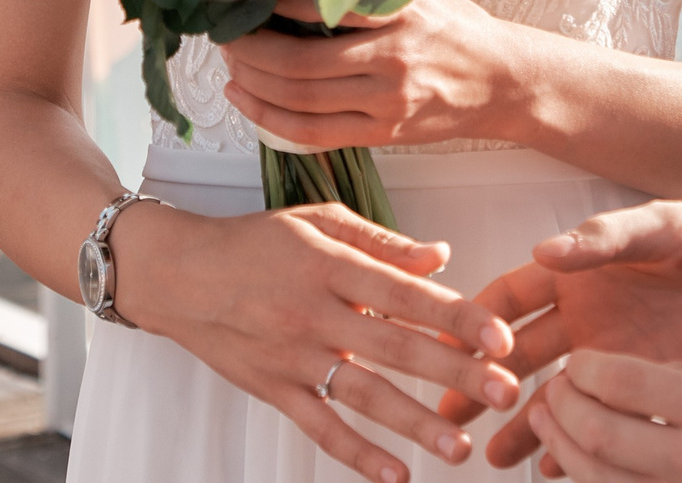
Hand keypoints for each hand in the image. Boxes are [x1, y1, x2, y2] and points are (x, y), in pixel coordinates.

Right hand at [108, 198, 522, 482]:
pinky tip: (395, 475)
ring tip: (460, 449)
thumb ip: (382, 242)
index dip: (455, 315)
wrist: (177, 274)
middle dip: (454, 373)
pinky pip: (320, 427)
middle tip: (505, 391)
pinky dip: (357, 454)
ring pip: (363, 395)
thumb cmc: (254, 243)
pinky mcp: (273, 390)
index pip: (403, 292)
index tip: (500, 336)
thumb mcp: (317, 223)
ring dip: (415, 424)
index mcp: (330, 264)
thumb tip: (441, 257)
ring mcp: (292, 356)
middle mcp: (314, 312)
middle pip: (394, 347)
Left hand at [220, 0, 522, 148]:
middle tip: (225, 35)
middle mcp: (391, 60)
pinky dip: (273, 120)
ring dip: (253, 84)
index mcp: (400, 14)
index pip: (323, 8)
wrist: (504, 82)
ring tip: (230, 66)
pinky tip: (250, 102)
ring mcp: (386, 103)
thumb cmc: (459, 30)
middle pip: (298, 64)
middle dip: (249, 50)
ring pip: (300, 101)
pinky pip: (315, 133)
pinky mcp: (383, 133)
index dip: (274, 5)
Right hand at [443, 197, 681, 468]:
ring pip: (553, 394)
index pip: (511, 294)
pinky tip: (556, 467)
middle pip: (517, 351)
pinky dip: (577, 443)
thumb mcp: (670, 228)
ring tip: (488, 456)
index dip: (475, 317)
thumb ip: (608, 241)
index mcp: (582, 266)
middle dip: (479, 379)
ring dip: (520, 422)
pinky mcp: (647, 386)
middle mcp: (588, 312)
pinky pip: (602, 419)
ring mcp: (615, 353)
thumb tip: (546, 251)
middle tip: (445, 409)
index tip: (443, 344)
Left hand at [524, 351, 681, 482]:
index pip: (621, 383)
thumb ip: (679, 380)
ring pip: (602, 479)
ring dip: (564, 449)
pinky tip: (579, 464)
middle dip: (561, 410)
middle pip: (601, 436)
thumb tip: (611, 379)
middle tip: (549, 394)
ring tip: (550, 425)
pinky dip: (594, 481)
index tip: (574, 363)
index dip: (583, 370)